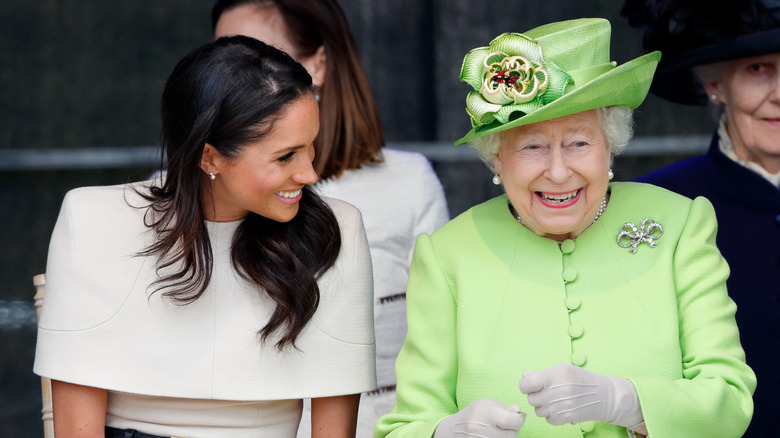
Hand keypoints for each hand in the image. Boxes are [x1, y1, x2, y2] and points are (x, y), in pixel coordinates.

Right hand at [434, 398, 525, 437]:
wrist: (454, 430)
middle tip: (510, 423)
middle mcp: (480, 428)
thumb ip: (504, 408)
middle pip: (512, 434)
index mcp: (483, 412)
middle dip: (515, 429)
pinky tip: (495, 435)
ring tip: (500, 429)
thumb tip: (519, 411)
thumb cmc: (473, 413)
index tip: (519, 415)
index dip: (520, 418)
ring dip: (508, 435)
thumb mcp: (486, 404)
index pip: (512, 420)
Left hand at [518, 363, 642, 428]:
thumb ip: (541, 374)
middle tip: (547, 392)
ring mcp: (560, 407)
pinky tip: (561, 407)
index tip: (531, 385)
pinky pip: (548, 419)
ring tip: (555, 399)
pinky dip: (552, 415)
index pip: (526, 385)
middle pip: (531, 399)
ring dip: (543, 406)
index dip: (525, 385)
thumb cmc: (580, 379)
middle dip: (536, 396)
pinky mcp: (565, 418)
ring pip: (538, 411)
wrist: (603, 396)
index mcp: (553, 376)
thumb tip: (524, 376)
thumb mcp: (562, 370)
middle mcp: (555, 392)